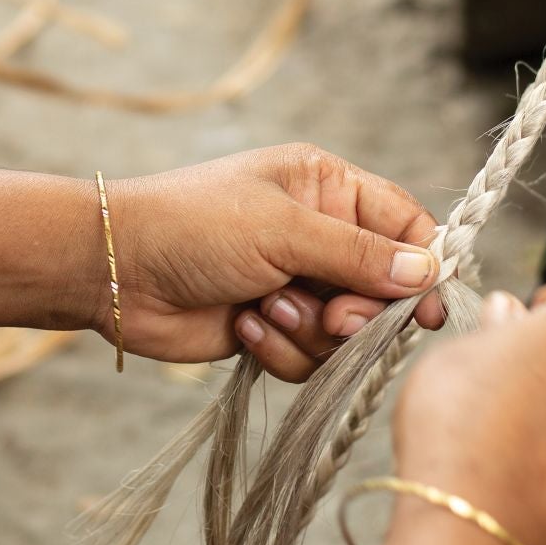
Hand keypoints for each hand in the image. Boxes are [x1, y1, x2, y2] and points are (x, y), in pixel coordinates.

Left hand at [103, 144, 443, 376]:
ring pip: (346, 332)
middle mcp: (317, 233)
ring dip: (310, 331)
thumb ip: (358, 255)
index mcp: (326, 186)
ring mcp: (295, 282)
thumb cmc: (194, 226)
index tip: (430, 310)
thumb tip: (431, 271)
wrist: (115, 271)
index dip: (425, 266)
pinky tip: (244, 327)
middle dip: (358, 312)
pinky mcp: (272, 327)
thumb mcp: (283, 230)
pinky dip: (281, 349)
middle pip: (383, 288)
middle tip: (333, 317)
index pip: (404, 224)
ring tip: (266, 309)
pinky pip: (309, 357)